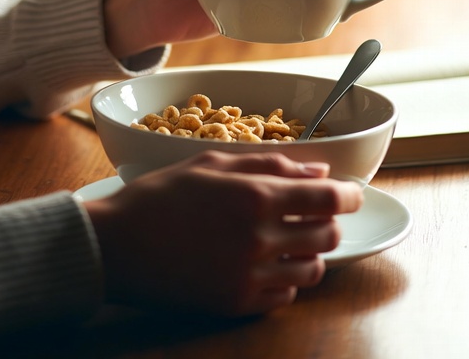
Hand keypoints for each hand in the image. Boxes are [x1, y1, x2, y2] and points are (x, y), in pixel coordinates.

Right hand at [83, 152, 362, 316]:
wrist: (117, 246)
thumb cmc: (160, 196)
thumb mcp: (212, 163)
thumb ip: (270, 164)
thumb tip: (318, 172)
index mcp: (255, 196)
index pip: (328, 199)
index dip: (350, 195)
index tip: (351, 192)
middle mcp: (259, 239)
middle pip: (327, 234)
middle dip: (328, 220)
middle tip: (311, 212)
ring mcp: (249, 277)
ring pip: (312, 269)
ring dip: (309, 252)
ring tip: (287, 238)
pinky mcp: (237, 304)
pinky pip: (284, 297)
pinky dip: (285, 279)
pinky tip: (264, 262)